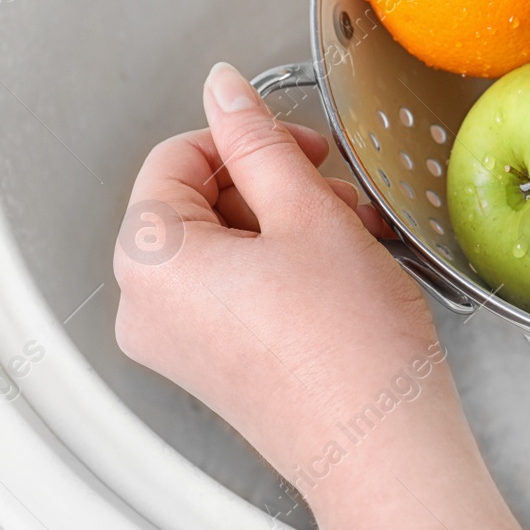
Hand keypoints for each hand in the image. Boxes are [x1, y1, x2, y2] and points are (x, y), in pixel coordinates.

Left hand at [114, 63, 529, 529]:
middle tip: (336, 198)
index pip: (176, 158)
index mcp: (151, 261)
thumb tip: (225, 89)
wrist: (381, 440)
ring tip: (352, 238)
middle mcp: (148, 307)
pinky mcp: (214, 364)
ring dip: (290, 224)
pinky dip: (286, 266)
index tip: (298, 145)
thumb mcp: (308, 214)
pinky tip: (342, 271)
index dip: (246, 139)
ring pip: (226, 243)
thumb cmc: (348, 346)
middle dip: (275, 187)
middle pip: (200, 201)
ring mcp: (179, 341)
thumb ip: (260, 142)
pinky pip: (236, 288)